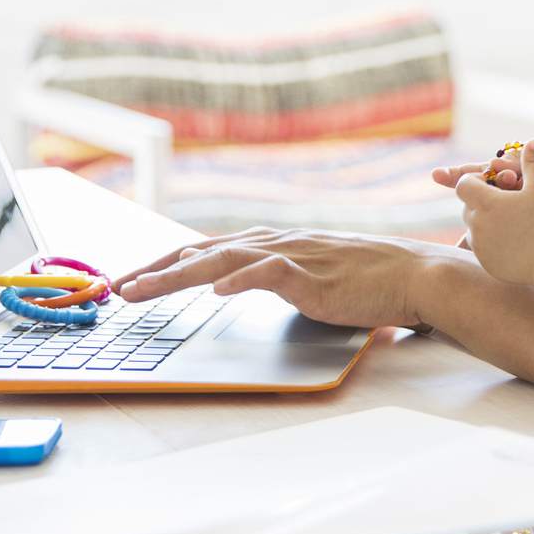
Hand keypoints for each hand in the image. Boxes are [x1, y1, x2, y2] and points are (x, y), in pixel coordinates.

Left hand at [111, 227, 460, 330]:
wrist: (414, 275)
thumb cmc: (367, 281)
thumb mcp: (309, 275)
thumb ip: (271, 275)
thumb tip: (229, 280)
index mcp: (274, 245)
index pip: (207, 249)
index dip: (166, 262)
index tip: (132, 277)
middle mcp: (277, 244)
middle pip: (204, 251)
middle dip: (157, 269)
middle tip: (118, 287)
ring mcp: (294, 257)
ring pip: (224, 260)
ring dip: (178, 275)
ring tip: (143, 290)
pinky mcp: (314, 276)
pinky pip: (270, 274)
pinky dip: (241, 279)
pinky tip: (217, 289)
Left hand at [455, 139, 533, 284]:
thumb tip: (533, 141)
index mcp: (485, 202)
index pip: (464, 184)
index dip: (476, 180)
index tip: (494, 183)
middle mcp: (476, 223)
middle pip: (468, 205)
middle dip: (482, 201)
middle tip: (505, 202)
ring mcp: (478, 244)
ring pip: (473, 226)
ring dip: (485, 221)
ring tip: (509, 221)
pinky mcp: (484, 261)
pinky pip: (480, 246)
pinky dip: (490, 240)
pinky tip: (510, 239)